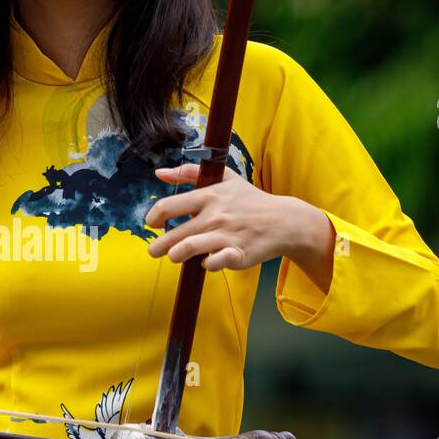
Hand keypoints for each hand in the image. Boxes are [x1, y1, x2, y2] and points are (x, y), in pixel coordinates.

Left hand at [145, 162, 334, 286]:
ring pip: (189, 248)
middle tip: (154, 251)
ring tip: (175, 256)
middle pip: (175, 233)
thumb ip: (190, 173)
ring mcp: (227, 234)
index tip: (153, 225)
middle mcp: (215, 215)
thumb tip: (160, 173)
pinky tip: (207, 262)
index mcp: (208, 196)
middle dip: (158, 246)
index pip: (168, 206)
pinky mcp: (238, 253)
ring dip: (176, 255)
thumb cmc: (250, 200)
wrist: (285, 220)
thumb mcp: (224, 178)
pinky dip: (207, 264)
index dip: (153, 218)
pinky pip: (215, 262)